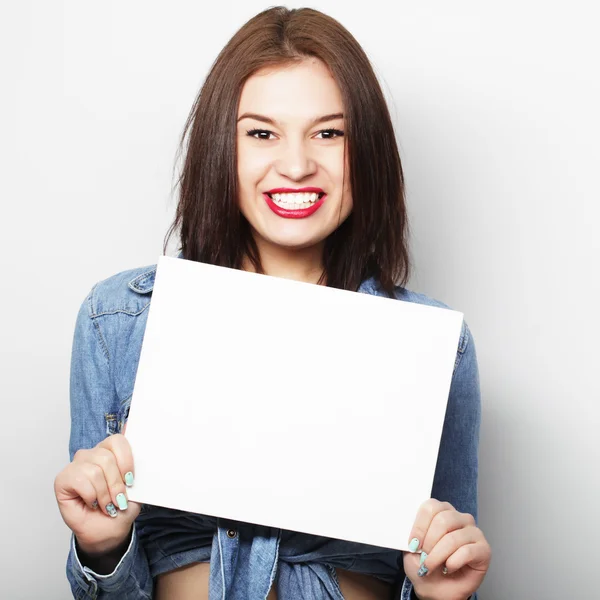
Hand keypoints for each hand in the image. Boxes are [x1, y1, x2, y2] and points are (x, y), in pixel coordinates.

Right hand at [54, 423, 140, 554]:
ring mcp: (77, 464)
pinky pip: (80, 480)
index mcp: (111, 451)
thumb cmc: (120, 509)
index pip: (117, 441)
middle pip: (106, 457)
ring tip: (106, 505)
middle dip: (115, 484)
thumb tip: (141, 450)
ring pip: (94, 470)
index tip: (130, 480)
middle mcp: (93, 454)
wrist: (107, 532)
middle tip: (118, 500)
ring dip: (104, 493)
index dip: (125, 460)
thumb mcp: (135, 489)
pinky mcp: (63, 478)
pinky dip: (91, 496)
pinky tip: (92, 503)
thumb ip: (136, 469)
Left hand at [403, 499, 490, 599]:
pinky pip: (467, 551)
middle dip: (429, 543)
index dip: (420, 526)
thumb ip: (412, 533)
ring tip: (431, 567)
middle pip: (443, 520)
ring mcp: (473, 532)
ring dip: (437, 556)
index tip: (413, 544)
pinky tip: (448, 568)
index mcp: (442, 511)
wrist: (437, 591)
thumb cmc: (426, 565)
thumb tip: (408, 524)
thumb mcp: (412, 548)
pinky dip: (453, 563)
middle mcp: (459, 518)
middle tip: (423, 558)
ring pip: (453, 538)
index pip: (431, 506)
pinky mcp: (484, 549)